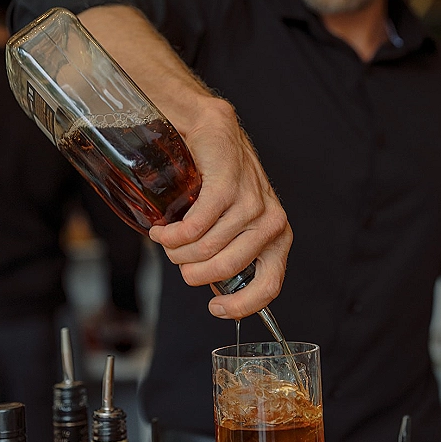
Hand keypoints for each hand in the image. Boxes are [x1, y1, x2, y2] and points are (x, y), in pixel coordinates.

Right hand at [149, 97, 291, 318]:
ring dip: (177, 250)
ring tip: (166, 239)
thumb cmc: (221, 183)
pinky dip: (172, 234)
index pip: (269, 286)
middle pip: (226, 270)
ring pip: (206, 248)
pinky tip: (162, 230)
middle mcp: (271, 223)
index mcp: (278, 237)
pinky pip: (196, 227)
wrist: (214, 133)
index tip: (215, 308)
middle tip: (177, 261)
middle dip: (192, 272)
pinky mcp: (228, 187)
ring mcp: (252, 204)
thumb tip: (212, 288)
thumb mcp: (235, 224)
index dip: (241, 306)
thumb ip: (232, 254)